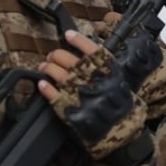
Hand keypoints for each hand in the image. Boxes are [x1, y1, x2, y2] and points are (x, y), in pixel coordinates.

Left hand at [39, 29, 148, 161]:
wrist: (121, 131)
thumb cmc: (123, 105)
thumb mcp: (121, 80)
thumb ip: (108, 66)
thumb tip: (93, 54)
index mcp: (107, 69)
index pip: (90, 48)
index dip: (77, 39)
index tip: (68, 35)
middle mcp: (91, 78)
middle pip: (67, 58)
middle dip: (56, 54)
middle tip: (53, 55)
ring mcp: (78, 92)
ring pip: (56, 72)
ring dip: (47, 67)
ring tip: (45, 67)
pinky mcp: (67, 108)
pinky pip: (51, 93)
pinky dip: (45, 87)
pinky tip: (42, 83)